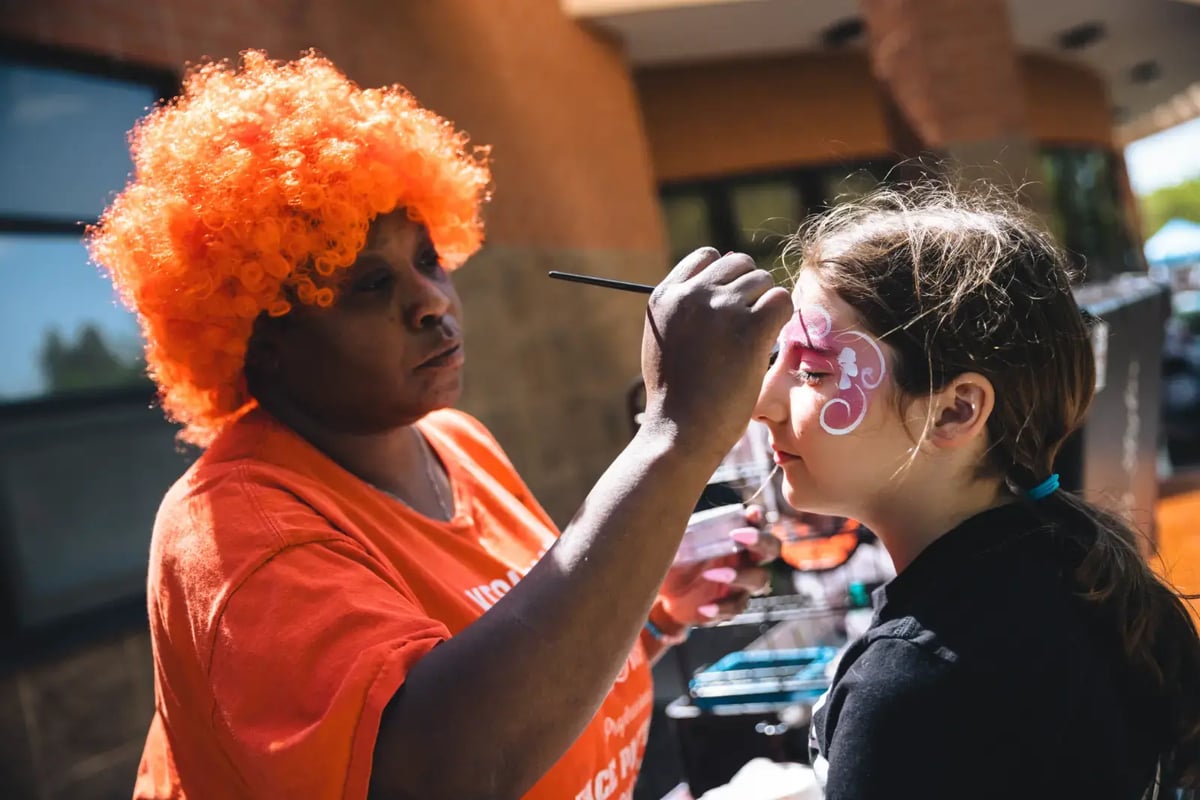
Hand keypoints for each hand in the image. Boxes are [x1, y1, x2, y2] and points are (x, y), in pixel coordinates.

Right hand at [640, 248, 791, 460]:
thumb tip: (723, 276)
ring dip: (766, 305)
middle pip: (740, 264)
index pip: (708, 257)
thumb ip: (685, 307)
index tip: (729, 305)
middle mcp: (692, 294)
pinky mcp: (750, 328)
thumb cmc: (676, 395)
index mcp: (666, 295)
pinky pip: (782, 300)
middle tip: (749, 324)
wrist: (681, 430)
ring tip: (756, 338)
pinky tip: (770, 340)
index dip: (725, 278)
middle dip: (750, 290)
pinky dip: (782, 317)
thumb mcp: (664, 339)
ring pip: (763, 281)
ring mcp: (722, 309)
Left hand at [658, 507, 782, 625]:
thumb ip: (681, 528)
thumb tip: (672, 516)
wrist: (665, 593)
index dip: (758, 517)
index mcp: (736, 536)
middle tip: (738, 536)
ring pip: (760, 580)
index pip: (757, 522)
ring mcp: (742, 583)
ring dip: (739, 576)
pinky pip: (736, 607)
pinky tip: (704, 607)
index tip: (750, 514)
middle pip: (772, 548)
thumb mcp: (676, 541)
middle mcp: (746, 557)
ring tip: (709, 574)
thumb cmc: (676, 557)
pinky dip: (721, 607)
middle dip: (761, 541)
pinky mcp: (733, 605)